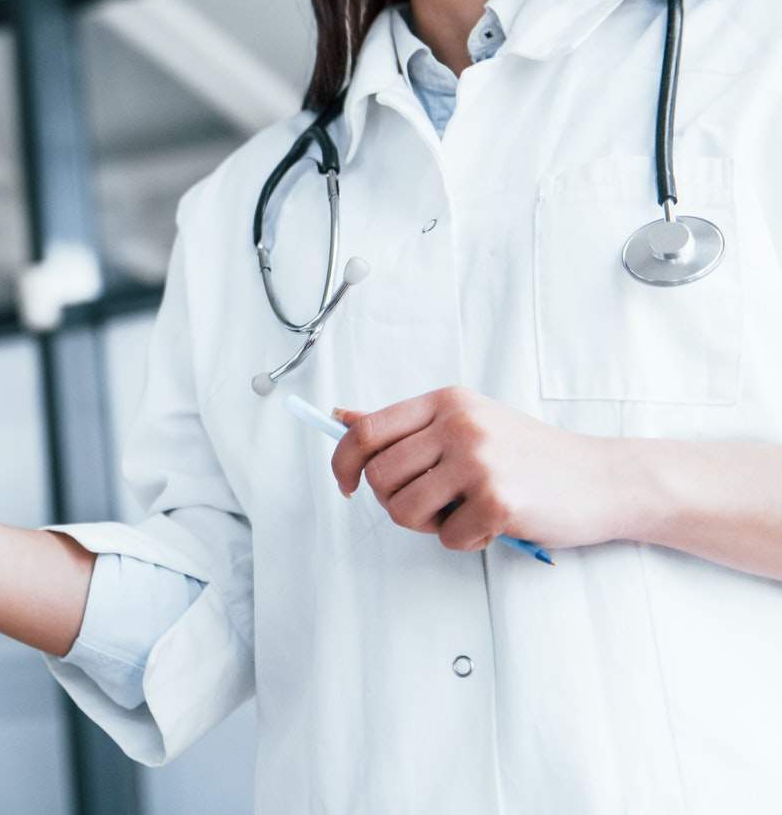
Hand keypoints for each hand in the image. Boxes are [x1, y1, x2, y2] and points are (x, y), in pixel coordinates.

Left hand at [329, 386, 624, 550]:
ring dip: (429, 526)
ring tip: (465, 513)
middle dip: (394, 504)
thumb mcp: (467, 423)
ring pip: (404, 511)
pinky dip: (466, 541)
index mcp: (445, 402)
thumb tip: (340, 417)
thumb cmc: (530, 456)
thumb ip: (406, 426)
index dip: (344, 464)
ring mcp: (478, 460)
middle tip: (431, 508)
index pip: (366, 432)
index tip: (348, 487)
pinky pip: (448, 538)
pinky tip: (496, 524)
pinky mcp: (498, 499)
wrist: (604, 478)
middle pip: (380, 477)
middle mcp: (458, 424)